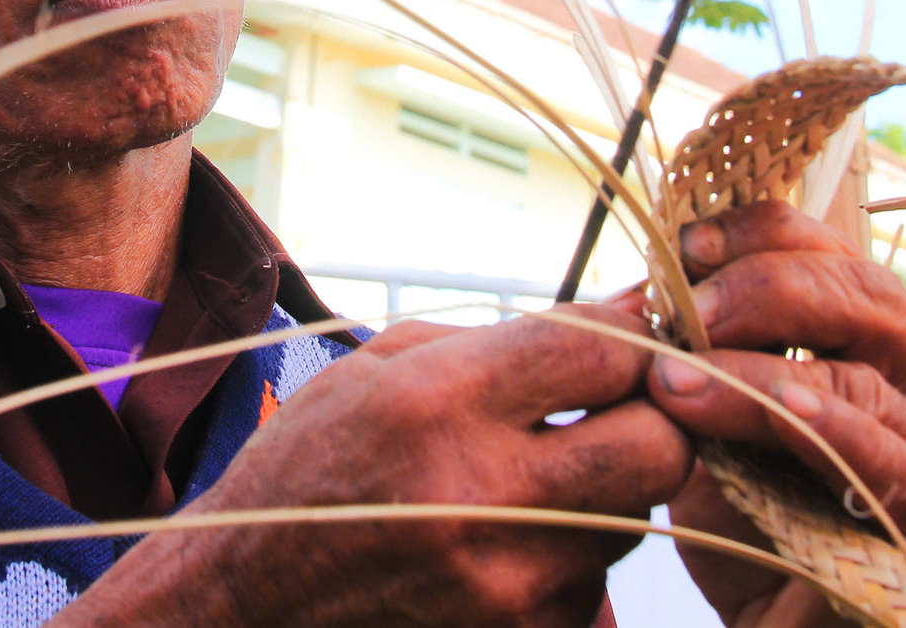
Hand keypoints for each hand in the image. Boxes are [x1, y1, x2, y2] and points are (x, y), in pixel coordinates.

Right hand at [66, 301, 693, 626]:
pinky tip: (505, 544)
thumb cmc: (314, 463)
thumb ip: (514, 337)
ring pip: (634, 521)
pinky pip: (594, 587)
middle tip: (609, 412)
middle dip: (651, 421)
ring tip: (527, 482)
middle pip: (659, 449)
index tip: (621, 344)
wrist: (246, 596)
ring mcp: (504, 584)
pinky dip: (569, 559)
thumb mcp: (389, 364)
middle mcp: (481, 496)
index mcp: (441, 401)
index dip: (631, 341)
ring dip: (604, 493)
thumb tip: (631, 308)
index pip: (609, 354)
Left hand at [648, 201, 905, 624]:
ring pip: (857, 379)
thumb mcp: (720, 412)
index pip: (837, 254)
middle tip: (679, 312)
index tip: (685, 244)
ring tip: (676, 380)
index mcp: (887, 345)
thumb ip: (708, 346)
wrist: (775, 626)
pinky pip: (881, 460)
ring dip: (755, 372)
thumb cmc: (750, 517)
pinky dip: (823, 428)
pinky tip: (779, 412)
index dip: (763, 234)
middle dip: (759, 289)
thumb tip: (652, 280)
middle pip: (862, 295)